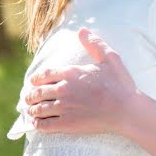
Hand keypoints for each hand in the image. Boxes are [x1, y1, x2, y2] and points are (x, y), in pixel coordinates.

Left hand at [25, 28, 139, 134]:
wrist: (126, 110)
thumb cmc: (120, 84)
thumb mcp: (111, 58)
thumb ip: (95, 44)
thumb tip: (82, 30)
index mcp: (71, 74)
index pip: (44, 74)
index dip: (36, 79)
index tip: (33, 82)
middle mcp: (63, 90)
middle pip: (38, 92)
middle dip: (31, 95)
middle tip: (28, 98)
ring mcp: (64, 108)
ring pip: (39, 109)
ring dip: (32, 109)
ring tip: (30, 111)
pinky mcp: (67, 124)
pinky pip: (45, 125)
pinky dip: (37, 124)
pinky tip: (36, 124)